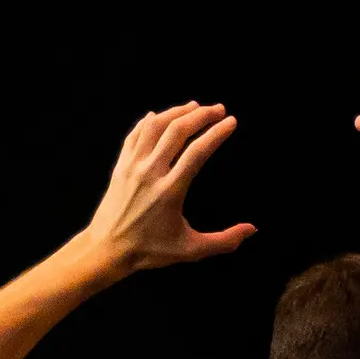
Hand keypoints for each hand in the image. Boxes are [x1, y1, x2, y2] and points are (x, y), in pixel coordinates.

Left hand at [85, 101, 256, 273]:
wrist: (107, 249)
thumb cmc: (150, 251)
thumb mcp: (191, 250)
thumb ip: (224, 241)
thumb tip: (252, 230)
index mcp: (170, 191)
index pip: (197, 152)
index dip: (217, 133)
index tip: (231, 122)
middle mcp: (151, 172)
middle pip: (177, 131)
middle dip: (201, 115)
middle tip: (219, 109)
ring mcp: (133, 165)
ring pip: (155, 126)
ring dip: (176, 112)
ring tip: (194, 107)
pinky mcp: (121, 165)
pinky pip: (135, 134)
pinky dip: (148, 122)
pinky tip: (158, 116)